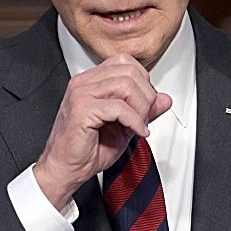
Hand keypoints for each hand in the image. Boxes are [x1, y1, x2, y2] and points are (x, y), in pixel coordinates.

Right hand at [32, 53, 171, 208]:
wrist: (66, 169)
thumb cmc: (88, 149)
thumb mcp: (126, 126)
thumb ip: (145, 110)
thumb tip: (165, 99)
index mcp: (92, 81)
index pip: (126, 62)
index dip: (143, 82)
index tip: (146, 104)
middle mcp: (84, 83)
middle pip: (130, 72)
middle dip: (146, 96)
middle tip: (144, 117)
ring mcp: (81, 94)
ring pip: (126, 85)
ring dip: (141, 108)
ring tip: (138, 125)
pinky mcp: (81, 110)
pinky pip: (119, 107)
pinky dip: (135, 121)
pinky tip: (136, 132)